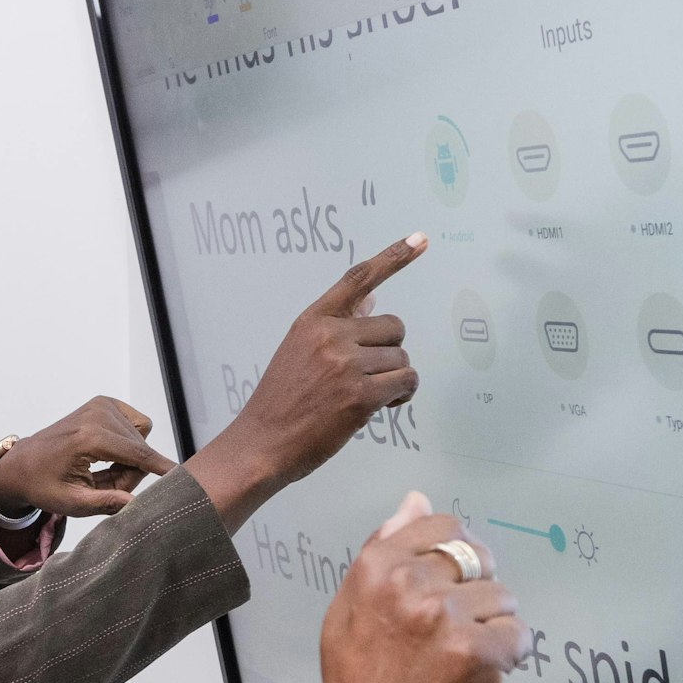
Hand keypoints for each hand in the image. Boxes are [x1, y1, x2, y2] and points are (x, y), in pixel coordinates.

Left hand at [0, 398, 179, 517]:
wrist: (23, 463)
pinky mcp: (104, 403)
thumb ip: (105, 503)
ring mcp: (101, 405)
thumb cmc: (44, 485)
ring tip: (103, 469)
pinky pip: (137, 425)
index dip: (162, 468)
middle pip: (141, 449)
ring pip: (142, 436)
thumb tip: (135, 504)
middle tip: (104, 485)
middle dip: (132, 471)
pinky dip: (128, 441)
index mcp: (89, 437)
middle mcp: (97, 414)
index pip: (138, 454)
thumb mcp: (72, 503)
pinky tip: (107, 453)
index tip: (184, 476)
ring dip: (130, 456)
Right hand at [184, 236, 424, 527]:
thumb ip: (337, 325)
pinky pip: (405, 382)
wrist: (262, 443)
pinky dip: (402, 395)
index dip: (394, 257)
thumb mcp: (299, 351)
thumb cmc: (282, 401)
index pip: (358, 279)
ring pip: (401, 358)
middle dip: (389, 352)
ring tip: (367, 396)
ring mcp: (345, 365)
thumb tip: (372, 302)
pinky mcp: (360, 396)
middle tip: (369, 375)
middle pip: (394, 327)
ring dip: (394, 379)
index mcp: (313, 321)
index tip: (421, 239)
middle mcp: (330, 335)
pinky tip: (384, 406)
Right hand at [310, 494, 518, 682]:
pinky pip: (518, 636)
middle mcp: (409, 584)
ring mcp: (446, 618)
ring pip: (502, 599)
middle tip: (455, 632)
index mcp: (375, 569)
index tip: (452, 584)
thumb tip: (417, 500)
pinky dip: (508, 659)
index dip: (456, 554)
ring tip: (462, 662)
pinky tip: (479, 679)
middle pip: (477, 558)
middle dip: (476, 591)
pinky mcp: (478, 654)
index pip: (441, 527)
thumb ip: (383, 550)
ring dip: (493, 628)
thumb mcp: (348, 612)